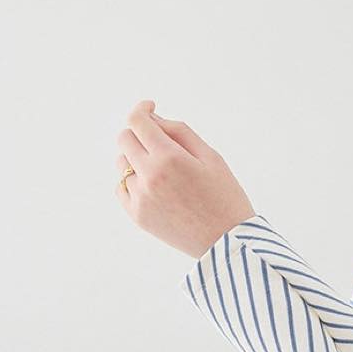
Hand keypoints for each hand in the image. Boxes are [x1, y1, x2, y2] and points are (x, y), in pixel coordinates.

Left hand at [115, 99, 255, 258]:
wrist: (229, 243)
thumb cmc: (226, 198)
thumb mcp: (212, 157)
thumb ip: (180, 132)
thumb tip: (154, 120)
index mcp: (169, 158)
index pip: (138, 121)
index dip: (142, 109)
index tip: (150, 108)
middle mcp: (149, 176)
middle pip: (125, 139)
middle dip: (140, 133)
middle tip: (158, 141)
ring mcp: (141, 198)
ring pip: (122, 164)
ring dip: (137, 159)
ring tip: (162, 170)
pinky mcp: (138, 216)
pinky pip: (122, 188)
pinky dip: (133, 181)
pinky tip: (153, 186)